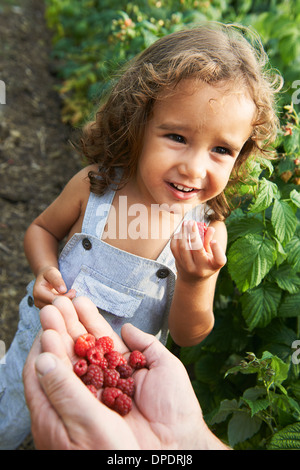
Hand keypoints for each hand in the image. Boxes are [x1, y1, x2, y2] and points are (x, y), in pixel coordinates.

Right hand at [23, 296, 226, 449]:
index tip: (76, 301)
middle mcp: (106, 376)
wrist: (175, 442)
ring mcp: (95, 391)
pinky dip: (57, 363)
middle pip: (83, 345)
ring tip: (49, 313)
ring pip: (73, 360)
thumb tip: (127, 327)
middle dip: (68, 323)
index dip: (89, 319)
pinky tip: (49, 342)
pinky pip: (70, 383)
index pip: (102, 337)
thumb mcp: (165, 365)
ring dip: (59, 336)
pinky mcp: (87, 407)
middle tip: (56, 303)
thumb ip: (145, 344)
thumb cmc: (176, 406)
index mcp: (124, 365)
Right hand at [32, 266, 75, 307]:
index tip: (73, 291)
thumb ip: (56, 280)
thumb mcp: (52, 272)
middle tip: (74, 293)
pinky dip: (64, 306)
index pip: (53, 299)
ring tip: (72, 294)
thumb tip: (63, 290)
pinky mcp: (47, 310)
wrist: (44, 278)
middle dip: (67, 300)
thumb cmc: (48, 274)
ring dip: (67, 304)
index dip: (65, 296)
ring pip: (57, 310)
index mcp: (38, 292)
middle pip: (55, 306)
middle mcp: (38, 302)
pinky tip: (69, 299)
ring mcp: (41, 307)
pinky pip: (57, 311)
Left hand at [170, 220, 226, 282]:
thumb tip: (210, 229)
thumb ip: (210, 241)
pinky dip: (176, 238)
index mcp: (213, 265)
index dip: (217, 250)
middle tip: (192, 222)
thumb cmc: (206, 262)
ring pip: (183, 247)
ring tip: (185, 223)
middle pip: (196, 249)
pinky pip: (174, 248)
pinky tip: (180, 232)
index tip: (214, 241)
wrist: (192, 280)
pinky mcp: (178, 263)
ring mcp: (188, 267)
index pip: (219, 260)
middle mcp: (201, 268)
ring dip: (183, 233)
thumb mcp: (212, 255)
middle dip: (193, 233)